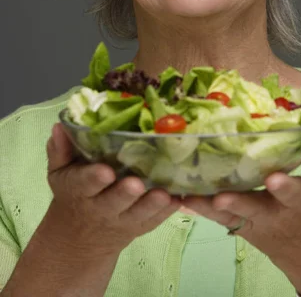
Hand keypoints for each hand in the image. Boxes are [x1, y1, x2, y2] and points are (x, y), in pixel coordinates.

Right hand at [43, 123, 181, 256]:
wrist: (81, 236)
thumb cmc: (74, 192)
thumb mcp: (59, 172)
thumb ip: (60, 150)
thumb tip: (60, 126)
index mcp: (79, 190)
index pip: (85, 184)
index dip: (94, 178)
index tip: (105, 171)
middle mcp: (101, 207)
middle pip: (114, 202)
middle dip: (125, 194)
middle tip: (136, 184)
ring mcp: (123, 219)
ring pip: (138, 214)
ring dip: (151, 204)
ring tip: (164, 193)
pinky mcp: (140, 226)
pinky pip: (155, 220)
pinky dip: (167, 211)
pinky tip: (180, 198)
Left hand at [183, 127, 300, 296]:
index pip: (293, 195)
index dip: (284, 187)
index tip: (273, 179)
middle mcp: (274, 215)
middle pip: (253, 208)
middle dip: (236, 202)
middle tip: (220, 197)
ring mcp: (254, 222)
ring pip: (228, 215)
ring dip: (207, 206)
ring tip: (185, 195)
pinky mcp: (240, 226)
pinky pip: (218, 218)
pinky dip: (200, 207)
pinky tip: (179, 195)